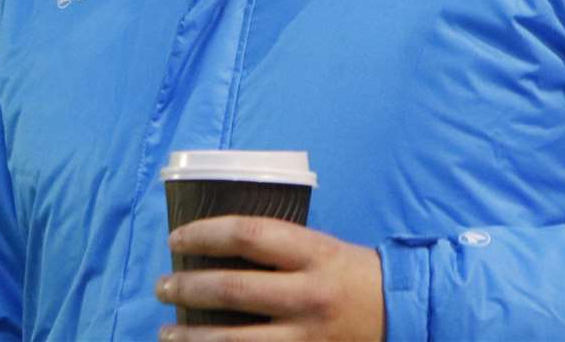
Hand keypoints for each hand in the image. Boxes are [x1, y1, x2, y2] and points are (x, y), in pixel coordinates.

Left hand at [155, 215, 383, 340]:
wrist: (403, 314)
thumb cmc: (354, 274)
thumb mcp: (323, 248)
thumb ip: (280, 248)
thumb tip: (220, 246)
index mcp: (313, 253)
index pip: (248, 234)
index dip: (205, 233)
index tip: (177, 238)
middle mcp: (307, 294)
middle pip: (233, 288)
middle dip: (188, 286)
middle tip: (161, 284)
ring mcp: (305, 336)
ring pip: (233, 339)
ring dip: (192, 334)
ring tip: (166, 330)